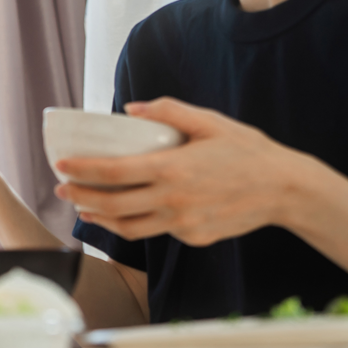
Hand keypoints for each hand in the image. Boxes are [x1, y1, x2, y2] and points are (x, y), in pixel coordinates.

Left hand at [55, 98, 303, 245]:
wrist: (287, 191)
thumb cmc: (248, 152)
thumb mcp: (210, 122)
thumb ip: (168, 112)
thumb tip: (130, 109)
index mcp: (172, 169)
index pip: (113, 172)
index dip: (82, 170)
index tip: (61, 166)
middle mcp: (172, 200)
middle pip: (111, 205)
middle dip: (80, 198)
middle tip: (62, 190)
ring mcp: (182, 224)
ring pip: (128, 227)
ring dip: (100, 218)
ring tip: (84, 209)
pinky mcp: (193, 238)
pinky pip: (156, 232)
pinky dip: (135, 224)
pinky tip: (126, 214)